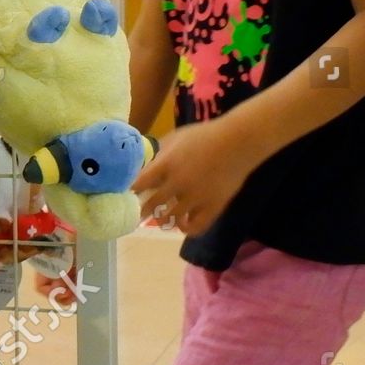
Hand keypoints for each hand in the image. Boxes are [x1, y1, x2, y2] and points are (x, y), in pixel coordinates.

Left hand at [132, 118, 256, 235]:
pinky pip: (195, 227)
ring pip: (170, 218)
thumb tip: (143, 161)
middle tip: (135, 214)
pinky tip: (183, 225)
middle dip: (141, 211)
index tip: (127, 195)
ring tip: (158, 219)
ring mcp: (195, 198)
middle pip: (152, 204)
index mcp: (167, 164)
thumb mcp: (176, 137)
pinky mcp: (212, 207)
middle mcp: (178, 184)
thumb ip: (159, 151)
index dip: (131, 191)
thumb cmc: (205, 136)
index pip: (139, 184)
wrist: (237, 142)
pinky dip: (186, 228)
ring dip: (162, 219)